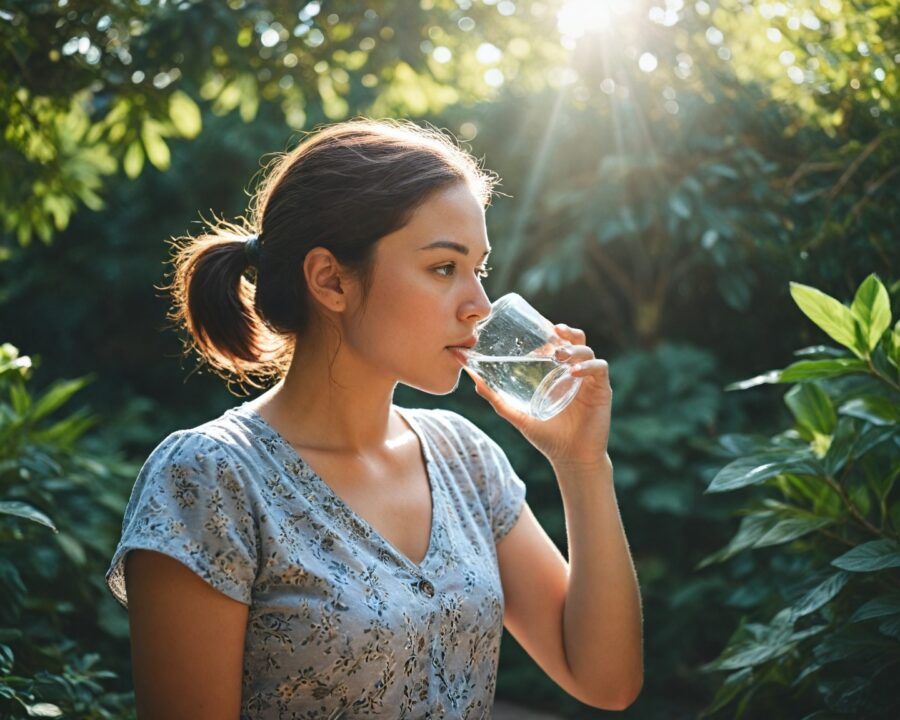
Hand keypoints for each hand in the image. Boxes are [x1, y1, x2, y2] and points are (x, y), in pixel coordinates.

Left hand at [463, 323, 611, 466]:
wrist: (570, 459)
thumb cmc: (548, 436)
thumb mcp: (519, 415)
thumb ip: (497, 399)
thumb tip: (474, 382)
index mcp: (559, 373)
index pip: (558, 342)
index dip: (551, 330)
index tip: (538, 324)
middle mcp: (576, 372)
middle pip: (576, 340)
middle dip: (566, 332)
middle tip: (553, 333)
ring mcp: (590, 380)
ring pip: (587, 351)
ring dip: (573, 348)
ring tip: (559, 355)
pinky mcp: (602, 390)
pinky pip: (600, 369)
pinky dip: (588, 366)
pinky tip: (573, 372)